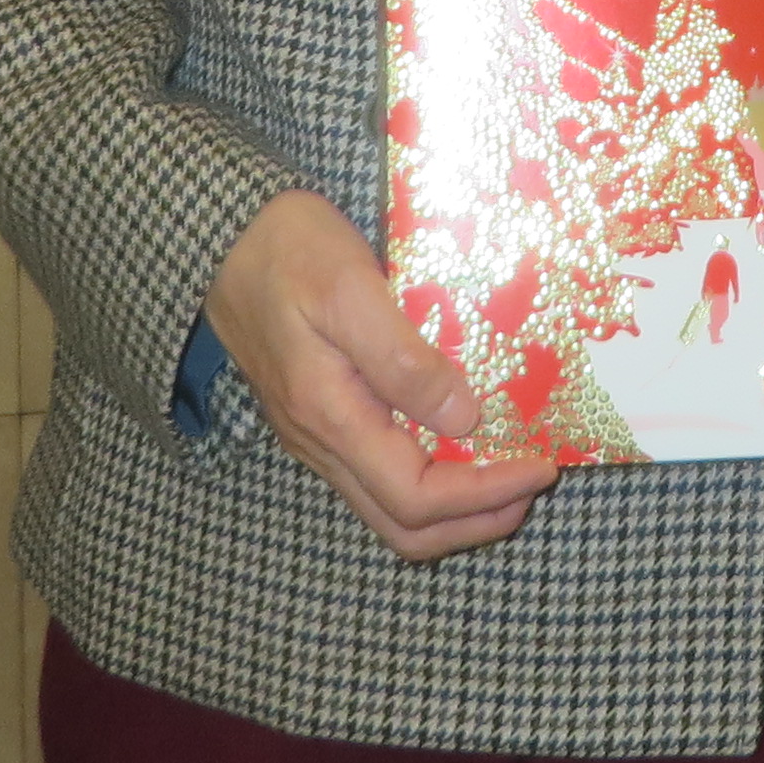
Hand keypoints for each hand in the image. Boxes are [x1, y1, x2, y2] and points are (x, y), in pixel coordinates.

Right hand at [201, 192, 560, 561]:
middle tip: (532, 486)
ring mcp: (318, 436)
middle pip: (404, 526)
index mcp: (330, 417)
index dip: (485, 495)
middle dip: (476, 521)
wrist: (223, 236)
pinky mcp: (322, 418)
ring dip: (456, 508)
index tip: (540, 466)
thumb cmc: (287, 250)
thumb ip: (403, 359)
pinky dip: (431, 478)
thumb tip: (462, 418)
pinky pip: (379, 476)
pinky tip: (462, 442)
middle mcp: (321, 443)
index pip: (416, 497)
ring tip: (508, 472)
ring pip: (390, 508)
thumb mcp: (351, 288)